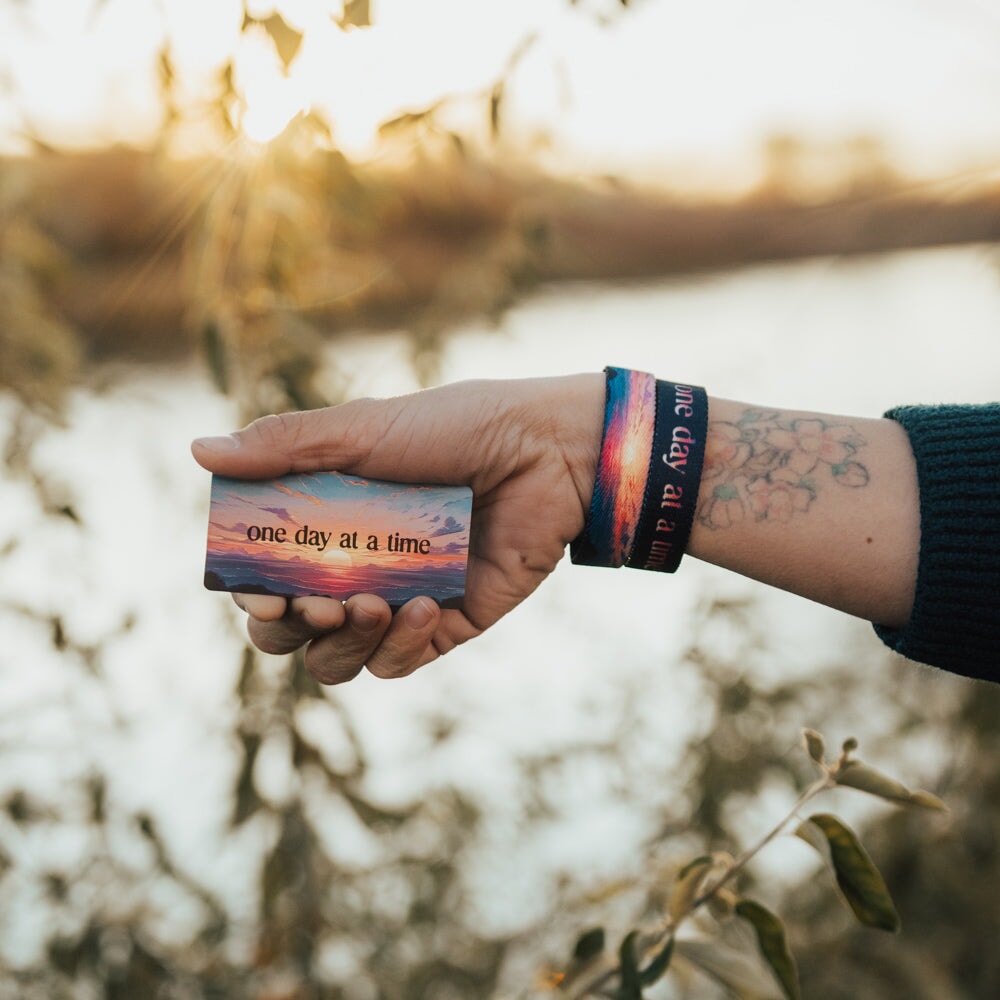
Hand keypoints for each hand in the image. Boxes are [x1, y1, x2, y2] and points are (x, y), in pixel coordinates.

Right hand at [192, 374, 603, 683]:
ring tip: (368, 606)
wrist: (546, 449)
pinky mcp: (445, 623)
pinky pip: (400, 663)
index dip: (252, 592)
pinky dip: (400, 647)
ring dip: (340, 644)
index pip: (265, 575)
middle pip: (292, 630)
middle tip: (315, 603)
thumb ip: (286, 447)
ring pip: (338, 659)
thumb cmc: (455, 428)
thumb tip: (199, 452)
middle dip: (289, 628)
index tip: (260, 586)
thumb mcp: (363, 430)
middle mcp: (356, 566)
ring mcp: (399, 599)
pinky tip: (422, 610)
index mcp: (328, 521)